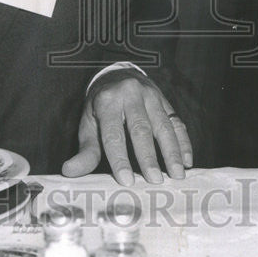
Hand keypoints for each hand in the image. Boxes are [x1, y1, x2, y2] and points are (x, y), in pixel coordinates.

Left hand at [61, 70, 192, 185]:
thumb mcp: (88, 124)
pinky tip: (187, 161)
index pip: (114, 134)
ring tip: (177, 175)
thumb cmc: (101, 108)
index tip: (127, 181)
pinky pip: (177, 122)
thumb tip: (69, 171)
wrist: (118, 75)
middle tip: (155, 181)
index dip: (120, 158)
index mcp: (107, 101)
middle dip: (149, 157)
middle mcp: (131, 94)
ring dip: (172, 152)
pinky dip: (184, 142)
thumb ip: (85, 150)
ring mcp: (151, 95)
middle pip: (141, 129)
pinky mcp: (165, 100)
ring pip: (164, 125)